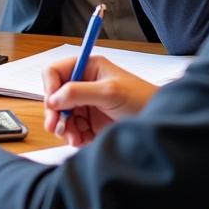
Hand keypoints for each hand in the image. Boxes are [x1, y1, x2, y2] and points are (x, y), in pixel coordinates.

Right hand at [42, 54, 159, 146]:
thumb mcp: (109, 92)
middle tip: (55, 126)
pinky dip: (73, 137)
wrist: (158, 121)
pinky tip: (80, 140)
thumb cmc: (141, 98)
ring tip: (73, 137)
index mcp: (88, 68)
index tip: (53, 104)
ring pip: (61, 116)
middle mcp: (84, 84)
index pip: (55, 72)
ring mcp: (86, 104)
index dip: (50, 87)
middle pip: (55, 96)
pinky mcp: (89, 122)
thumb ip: (78, 92)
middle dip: (55, 112)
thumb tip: (53, 99)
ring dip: (64, 128)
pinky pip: (71, 129)